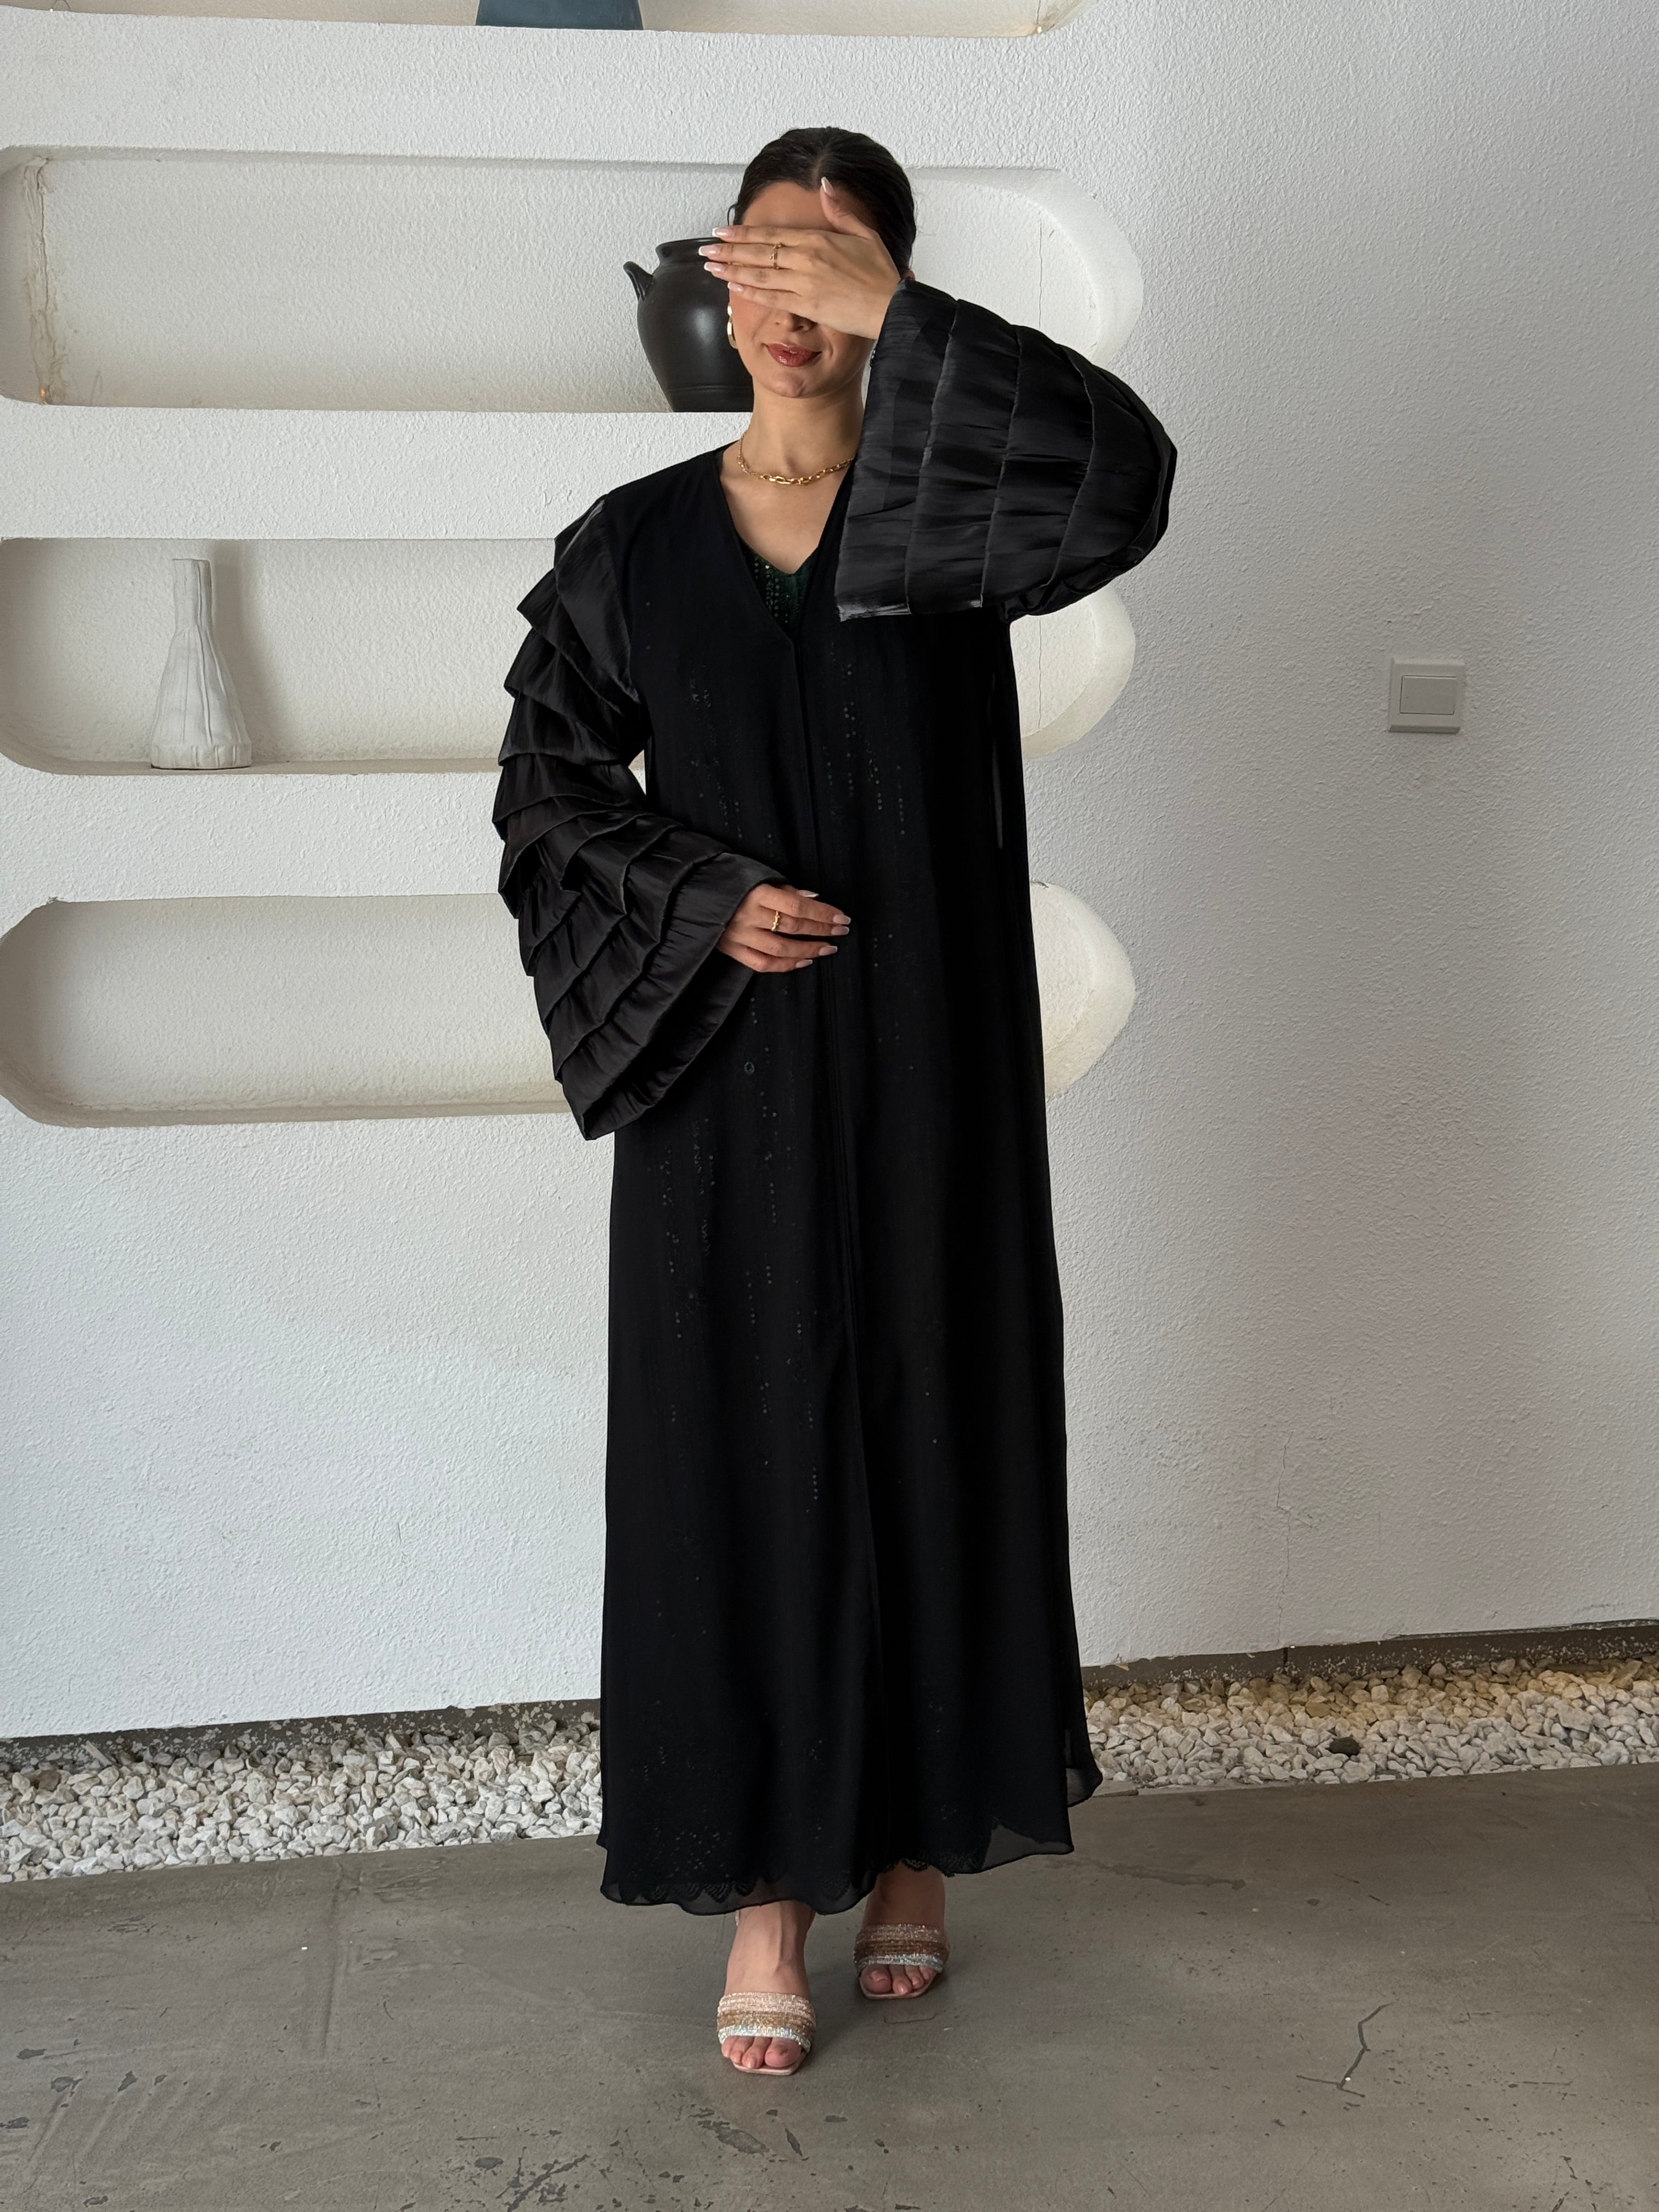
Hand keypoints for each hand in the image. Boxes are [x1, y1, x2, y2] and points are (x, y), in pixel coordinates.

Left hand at [699, 179, 903, 340]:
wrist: (893, 307)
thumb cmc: (881, 275)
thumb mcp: (865, 233)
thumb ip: (840, 210)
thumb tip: (825, 184)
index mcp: (818, 239)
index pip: (772, 234)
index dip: (744, 233)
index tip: (723, 231)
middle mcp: (806, 259)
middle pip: (759, 253)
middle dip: (729, 250)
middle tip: (705, 249)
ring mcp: (805, 284)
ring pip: (759, 275)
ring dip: (732, 270)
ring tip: (710, 266)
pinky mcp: (807, 306)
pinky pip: (772, 298)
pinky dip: (750, 291)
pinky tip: (733, 286)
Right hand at [721, 881, 850, 973]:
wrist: (694, 895)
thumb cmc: (732, 883)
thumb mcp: (758, 878)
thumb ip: (786, 890)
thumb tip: (814, 899)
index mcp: (756, 893)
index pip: (797, 905)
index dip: (822, 913)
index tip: (841, 917)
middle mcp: (748, 916)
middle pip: (792, 926)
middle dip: (820, 930)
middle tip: (841, 931)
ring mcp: (740, 936)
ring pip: (780, 948)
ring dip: (808, 950)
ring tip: (828, 948)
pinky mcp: (733, 950)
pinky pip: (763, 964)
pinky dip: (786, 965)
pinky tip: (804, 961)